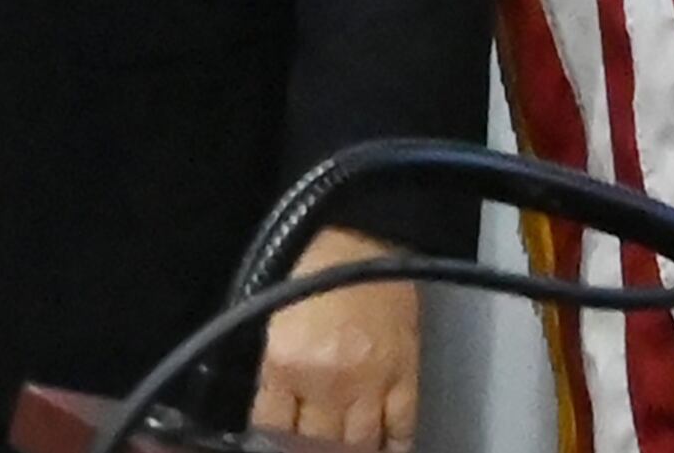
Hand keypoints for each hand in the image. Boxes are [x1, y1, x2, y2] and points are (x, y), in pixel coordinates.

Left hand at [251, 225, 420, 448]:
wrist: (363, 241)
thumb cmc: (311, 270)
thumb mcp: (270, 315)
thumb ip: (270, 366)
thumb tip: (267, 405)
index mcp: (284, 362)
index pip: (270, 424)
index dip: (269, 436)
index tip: (271, 439)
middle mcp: (326, 382)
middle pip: (315, 442)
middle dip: (308, 448)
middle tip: (308, 446)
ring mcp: (370, 385)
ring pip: (358, 445)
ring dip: (347, 452)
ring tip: (340, 450)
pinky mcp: (406, 380)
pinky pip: (401, 430)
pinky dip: (393, 447)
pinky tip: (384, 449)